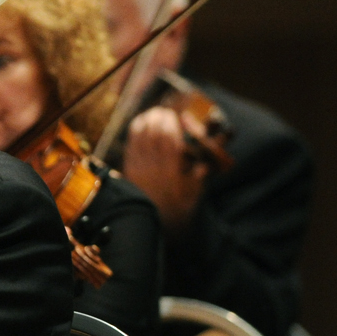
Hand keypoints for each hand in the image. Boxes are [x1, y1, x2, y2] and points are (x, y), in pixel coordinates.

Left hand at [122, 106, 208, 233]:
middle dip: (158, 120)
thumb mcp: (193, 194)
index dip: (170, 125)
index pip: (169, 141)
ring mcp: (139, 167)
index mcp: (171, 171)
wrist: (150, 224)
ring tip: (153, 113)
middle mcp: (153, 167)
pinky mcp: (129, 170)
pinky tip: (138, 123)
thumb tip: (207, 161)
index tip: (175, 115)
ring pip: (140, 139)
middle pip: (153, 136)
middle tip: (164, 111)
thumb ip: (200, 176)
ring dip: (146, 122)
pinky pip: (130, 147)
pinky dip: (134, 133)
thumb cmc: (176, 210)